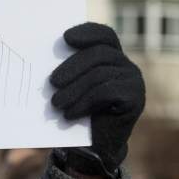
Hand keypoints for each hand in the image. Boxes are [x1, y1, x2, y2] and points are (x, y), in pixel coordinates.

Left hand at [49, 23, 144, 169]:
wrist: (94, 146)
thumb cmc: (78, 112)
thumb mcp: (71, 87)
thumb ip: (68, 70)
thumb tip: (42, 56)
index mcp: (112, 57)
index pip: (104, 35)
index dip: (87, 32)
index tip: (65, 38)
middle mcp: (126, 66)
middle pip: (100, 53)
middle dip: (72, 66)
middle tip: (52, 82)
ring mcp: (134, 81)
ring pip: (100, 74)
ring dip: (73, 89)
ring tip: (56, 104)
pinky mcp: (136, 99)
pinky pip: (107, 92)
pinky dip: (84, 102)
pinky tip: (70, 114)